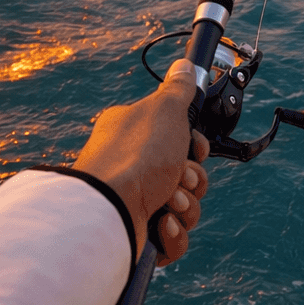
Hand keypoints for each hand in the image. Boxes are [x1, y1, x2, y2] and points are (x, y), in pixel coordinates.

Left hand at [72, 63, 208, 265]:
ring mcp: (136, 202)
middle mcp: (134, 167)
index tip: (194, 147)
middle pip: (187, 175)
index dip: (195, 146)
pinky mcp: (140, 234)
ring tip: (168, 203)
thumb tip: (183, 66)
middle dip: (193, 179)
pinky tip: (161, 225)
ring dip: (186, 206)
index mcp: (136, 134)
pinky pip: (173, 239)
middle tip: (180, 176)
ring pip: (185, 208)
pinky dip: (173, 234)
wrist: (108, 212)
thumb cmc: (135, 157)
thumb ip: (178, 90)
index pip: (179, 139)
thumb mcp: (163, 111)